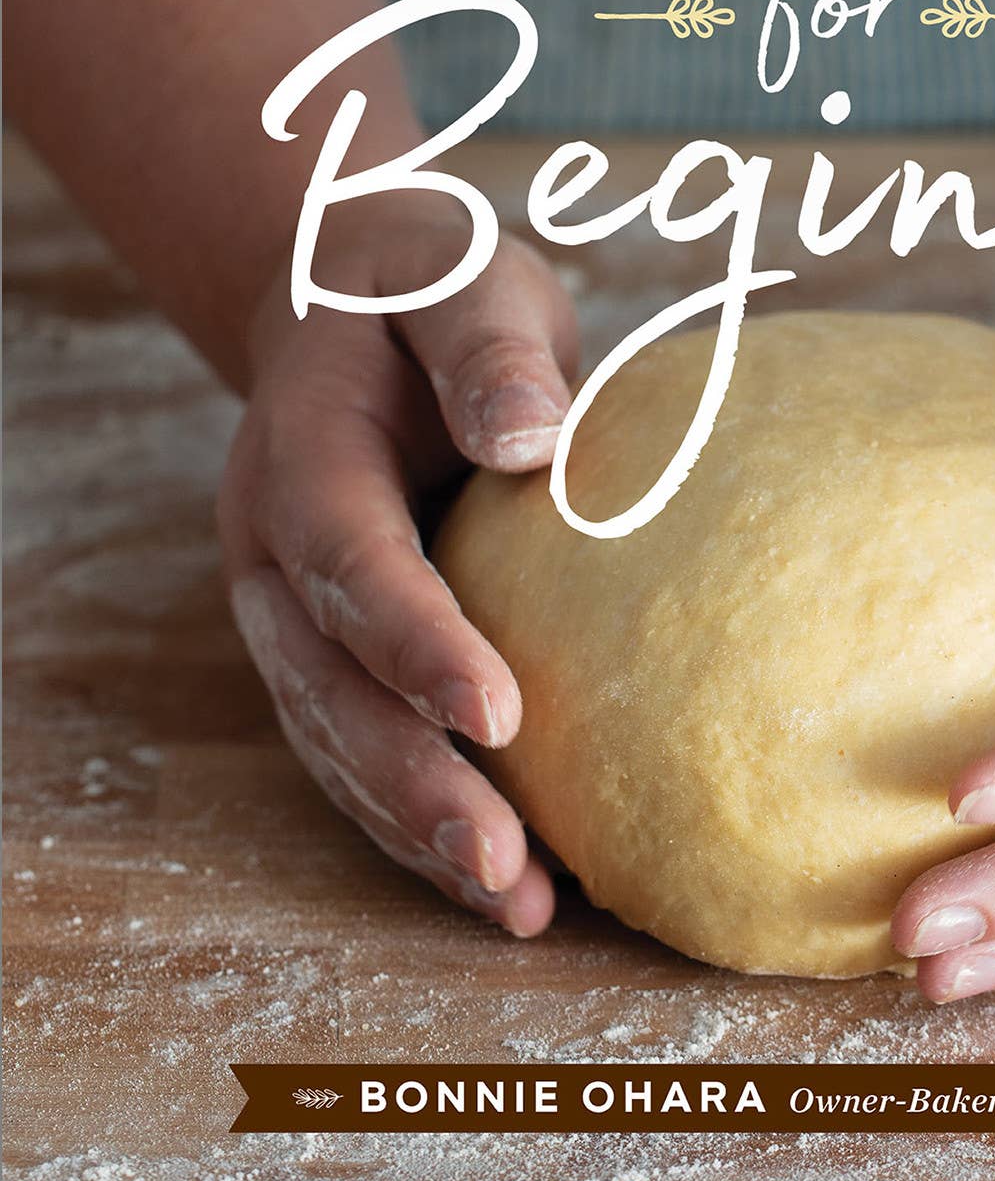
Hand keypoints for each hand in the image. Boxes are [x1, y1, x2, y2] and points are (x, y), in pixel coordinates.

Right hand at [217, 194, 577, 934]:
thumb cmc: (429, 288)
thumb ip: (487, 346)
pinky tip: (511, 885)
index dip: (412, 640)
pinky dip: (425, 820)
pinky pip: (365, 747)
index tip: (496, 710)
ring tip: (519, 903)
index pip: (349, 558)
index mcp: (304, 453)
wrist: (357, 303)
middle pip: (329, 685)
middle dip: (413, 781)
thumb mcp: (461, 276)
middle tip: (505, 864)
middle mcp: (278, 552)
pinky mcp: (335, 652)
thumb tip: (528, 440)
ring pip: (338, 741)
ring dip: (420, 827)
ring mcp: (295, 613)